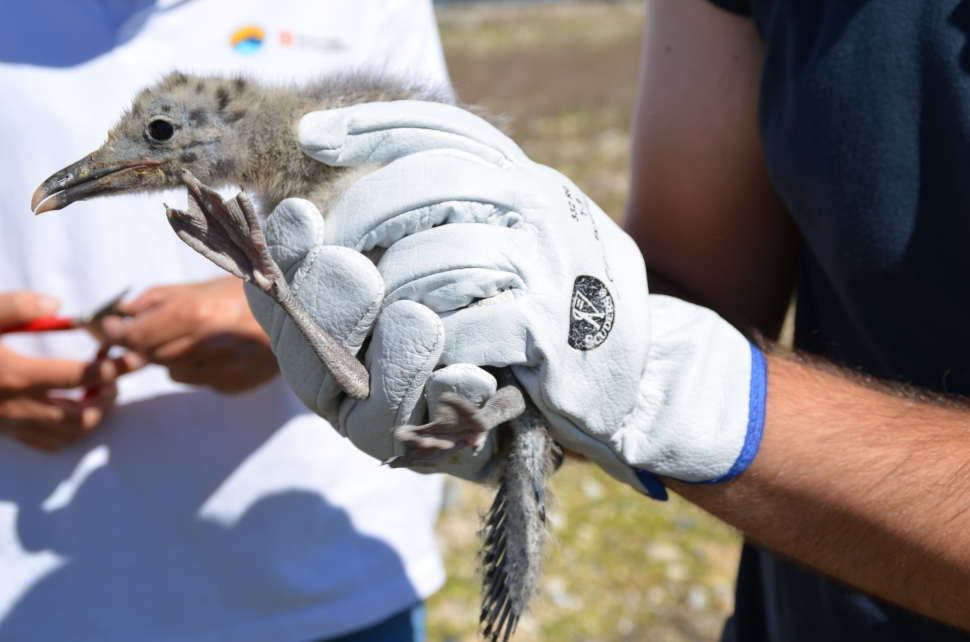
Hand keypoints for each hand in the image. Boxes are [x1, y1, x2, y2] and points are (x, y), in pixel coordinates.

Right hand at [0, 291, 136, 450]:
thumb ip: (15, 306)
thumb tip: (56, 306)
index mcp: (15, 375)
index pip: (81, 377)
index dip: (115, 368)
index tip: (136, 357)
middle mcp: (15, 406)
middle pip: (81, 416)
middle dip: (107, 397)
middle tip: (114, 376)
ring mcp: (7, 424)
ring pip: (66, 436)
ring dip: (90, 416)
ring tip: (96, 392)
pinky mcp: (1, 432)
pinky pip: (43, 444)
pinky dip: (67, 431)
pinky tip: (68, 407)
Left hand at [100, 277, 277, 392]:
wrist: (305, 312)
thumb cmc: (254, 292)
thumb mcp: (205, 284)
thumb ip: (160, 298)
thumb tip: (123, 312)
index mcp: (194, 315)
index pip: (135, 336)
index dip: (115, 333)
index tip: (106, 327)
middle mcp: (204, 346)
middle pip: (151, 356)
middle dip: (148, 342)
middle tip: (158, 326)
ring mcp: (221, 370)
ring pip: (175, 373)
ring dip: (176, 357)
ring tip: (200, 336)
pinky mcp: (235, 385)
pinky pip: (202, 381)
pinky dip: (202, 368)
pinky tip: (222, 350)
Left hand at [285, 101, 766, 494]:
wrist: (637, 382)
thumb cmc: (561, 315)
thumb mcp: (528, 246)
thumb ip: (472, 211)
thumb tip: (379, 182)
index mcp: (532, 183)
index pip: (445, 130)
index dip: (373, 126)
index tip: (312, 135)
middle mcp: (544, 207)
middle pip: (425, 183)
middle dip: (360, 218)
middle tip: (329, 256)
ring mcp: (548, 265)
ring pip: (427, 260)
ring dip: (387, 299)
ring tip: (381, 324)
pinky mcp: (545, 328)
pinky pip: (452, 325)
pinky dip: (425, 347)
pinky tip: (429, 359)